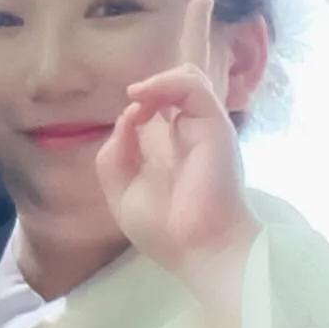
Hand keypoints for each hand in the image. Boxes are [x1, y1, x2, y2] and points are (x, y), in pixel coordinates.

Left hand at [99, 57, 253, 288]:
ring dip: (158, 81)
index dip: (137, 108)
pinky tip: (142, 97)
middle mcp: (188, 133)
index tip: (125, 129)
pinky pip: (194, 85)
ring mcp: (203, 127)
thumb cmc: (165, 231)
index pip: (158, 108)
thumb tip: (127, 116)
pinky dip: (166, 82)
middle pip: (177, 89)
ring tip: (138, 98)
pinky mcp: (214, 124)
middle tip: (135, 111)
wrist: (199, 249)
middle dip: (151, 90)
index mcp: (169, 149)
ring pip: (190, 78)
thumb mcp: (121, 192)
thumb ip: (115, 153)